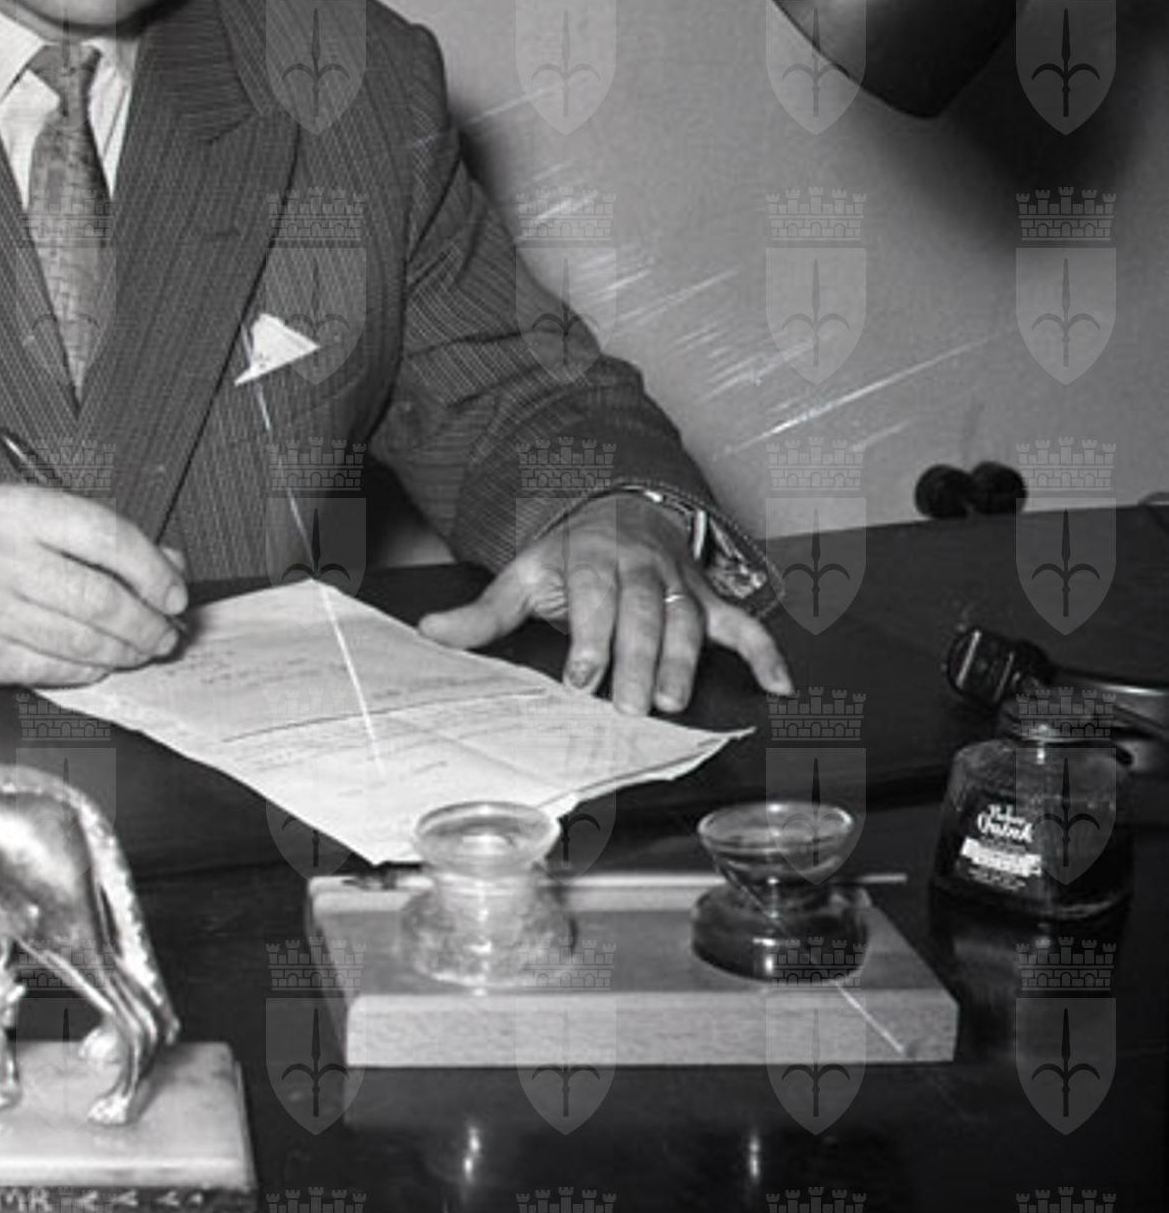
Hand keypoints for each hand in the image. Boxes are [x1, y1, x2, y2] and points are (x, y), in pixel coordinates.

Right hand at [0, 484, 187, 689]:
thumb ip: (93, 536)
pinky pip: (54, 669)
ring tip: (141, 649)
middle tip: (166, 632)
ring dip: (125, 651)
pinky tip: (98, 662)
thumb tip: (167, 566)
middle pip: (101, 598)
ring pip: (83, 640)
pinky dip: (88, 669)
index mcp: (15, 509)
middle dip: (147, 622)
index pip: (107, 537)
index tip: (175, 592)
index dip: (153, 570)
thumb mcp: (22, 516)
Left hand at [416, 494, 792, 714]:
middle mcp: (640, 566)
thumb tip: (431, 633)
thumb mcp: (523, 574)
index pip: (593, 595)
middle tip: (630, 704)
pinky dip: (766, 651)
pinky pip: (743, 623)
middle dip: (638, 658)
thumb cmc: (569, 554)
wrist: (618, 508)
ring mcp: (679, 581)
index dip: (590, 636)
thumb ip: (483, 612)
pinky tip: (779, 685)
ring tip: (673, 700)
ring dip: (685, 660)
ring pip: (688, 619)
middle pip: (643, 613)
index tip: (581, 677)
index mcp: (591, 557)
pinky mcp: (709, 597)